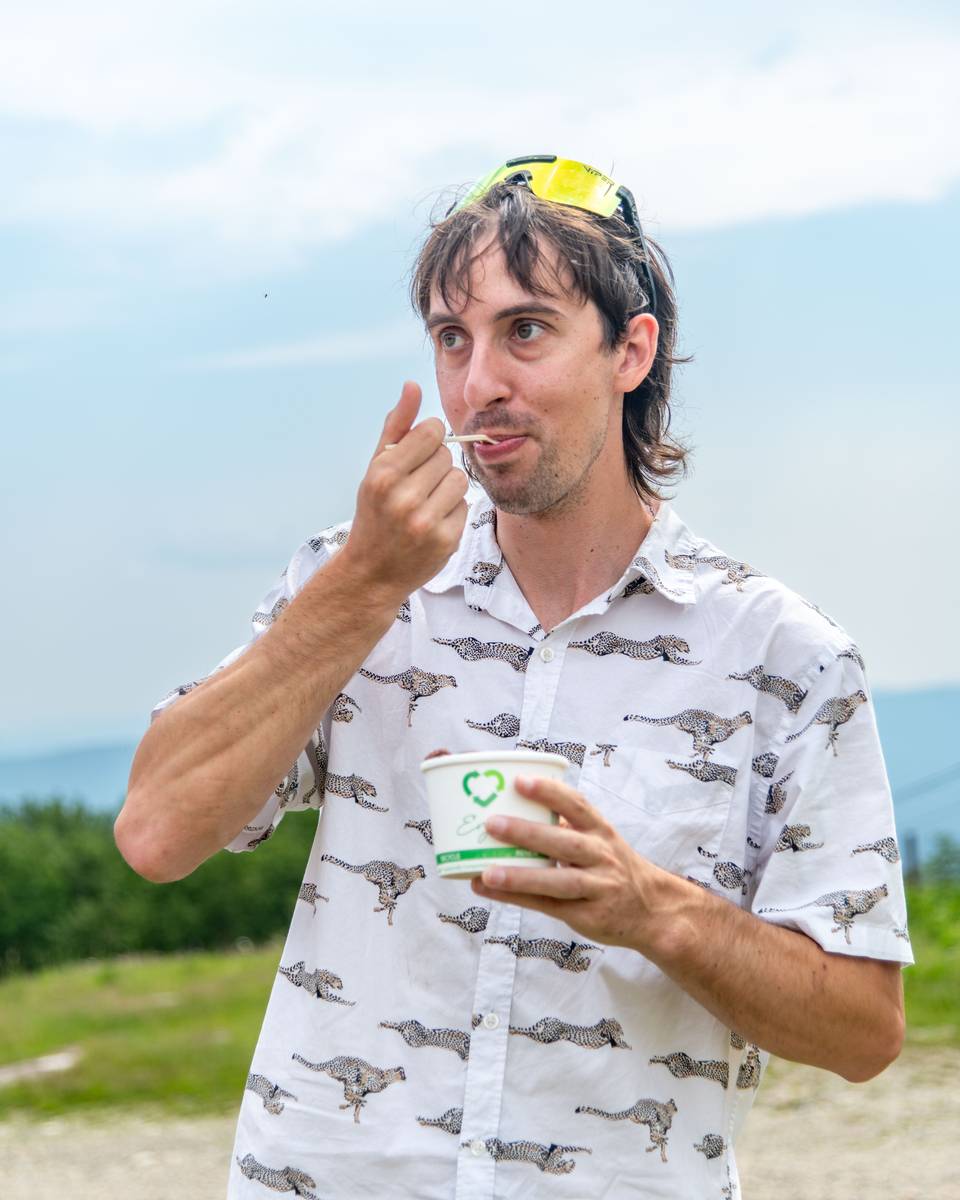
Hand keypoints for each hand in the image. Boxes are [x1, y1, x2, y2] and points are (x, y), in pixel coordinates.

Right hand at [340, 382, 469, 602]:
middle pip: (448, 455)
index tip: (419, 454)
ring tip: (427, 503)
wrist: (371, 572)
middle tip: (418, 485)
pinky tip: (433, 523)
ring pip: (461, 480)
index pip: (432, 432)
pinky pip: (465, 506)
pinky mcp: (445, 541)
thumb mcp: (376, 467)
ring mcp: (426, 522)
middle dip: (436, 466)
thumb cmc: (374, 513)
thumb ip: (396, 425)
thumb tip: (413, 385)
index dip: (430, 439)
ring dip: (448, 488)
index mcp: (383, 474)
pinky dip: (452, 512)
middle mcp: (403, 498)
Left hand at [470, 774, 663, 950]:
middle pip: (565, 843)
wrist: (652, 909)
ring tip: (487, 872)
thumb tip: (512, 806)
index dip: (549, 792)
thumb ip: (565, 825)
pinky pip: (548, 906)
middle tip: (492, 823)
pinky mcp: (587, 916)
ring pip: (558, 881)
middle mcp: (602, 857)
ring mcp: (597, 888)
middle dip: (527, 833)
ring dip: (521, 876)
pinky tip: (487, 889)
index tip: (519, 781)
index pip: (577, 805)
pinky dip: (516, 898)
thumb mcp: (599, 839)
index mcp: (601, 831)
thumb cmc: (612, 866)